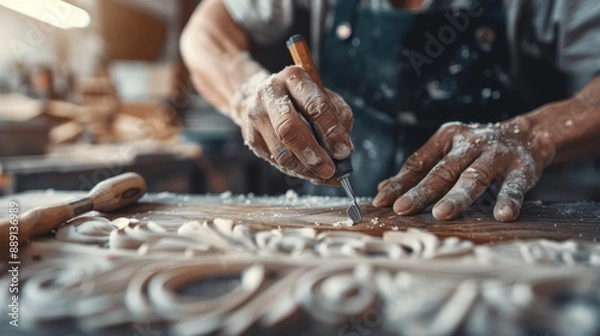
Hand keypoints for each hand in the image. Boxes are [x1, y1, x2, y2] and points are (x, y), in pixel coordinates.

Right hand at [238, 66, 353, 184]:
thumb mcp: (325, 96)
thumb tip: (344, 147)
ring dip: (305, 168)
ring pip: (280, 151)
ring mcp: (256, 116)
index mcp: (294, 78)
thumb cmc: (302, 98)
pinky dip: (296, 171)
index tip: (344, 151)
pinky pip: (275, 161)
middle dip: (312, 154)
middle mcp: (270, 93)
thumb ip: (339, 116)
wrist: (265, 97)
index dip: (331, 130)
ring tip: (322, 175)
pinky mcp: (251, 137)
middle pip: (288, 128)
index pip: (314, 105)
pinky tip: (309, 172)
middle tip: (329, 170)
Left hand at [372, 119, 555, 220]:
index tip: (381, 201)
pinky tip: (502, 215)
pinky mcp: (522, 168)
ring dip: (458, 196)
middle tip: (402, 209)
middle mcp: (470, 143)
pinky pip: (514, 185)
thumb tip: (383, 188)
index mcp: (447, 137)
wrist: (529, 134)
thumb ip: (419, 169)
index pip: (418, 162)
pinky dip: (508, 200)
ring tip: (441, 214)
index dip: (399, 182)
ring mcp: (497, 154)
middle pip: (442, 171)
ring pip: (474, 177)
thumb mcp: (448, 151)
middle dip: (421, 191)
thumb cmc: (478, 149)